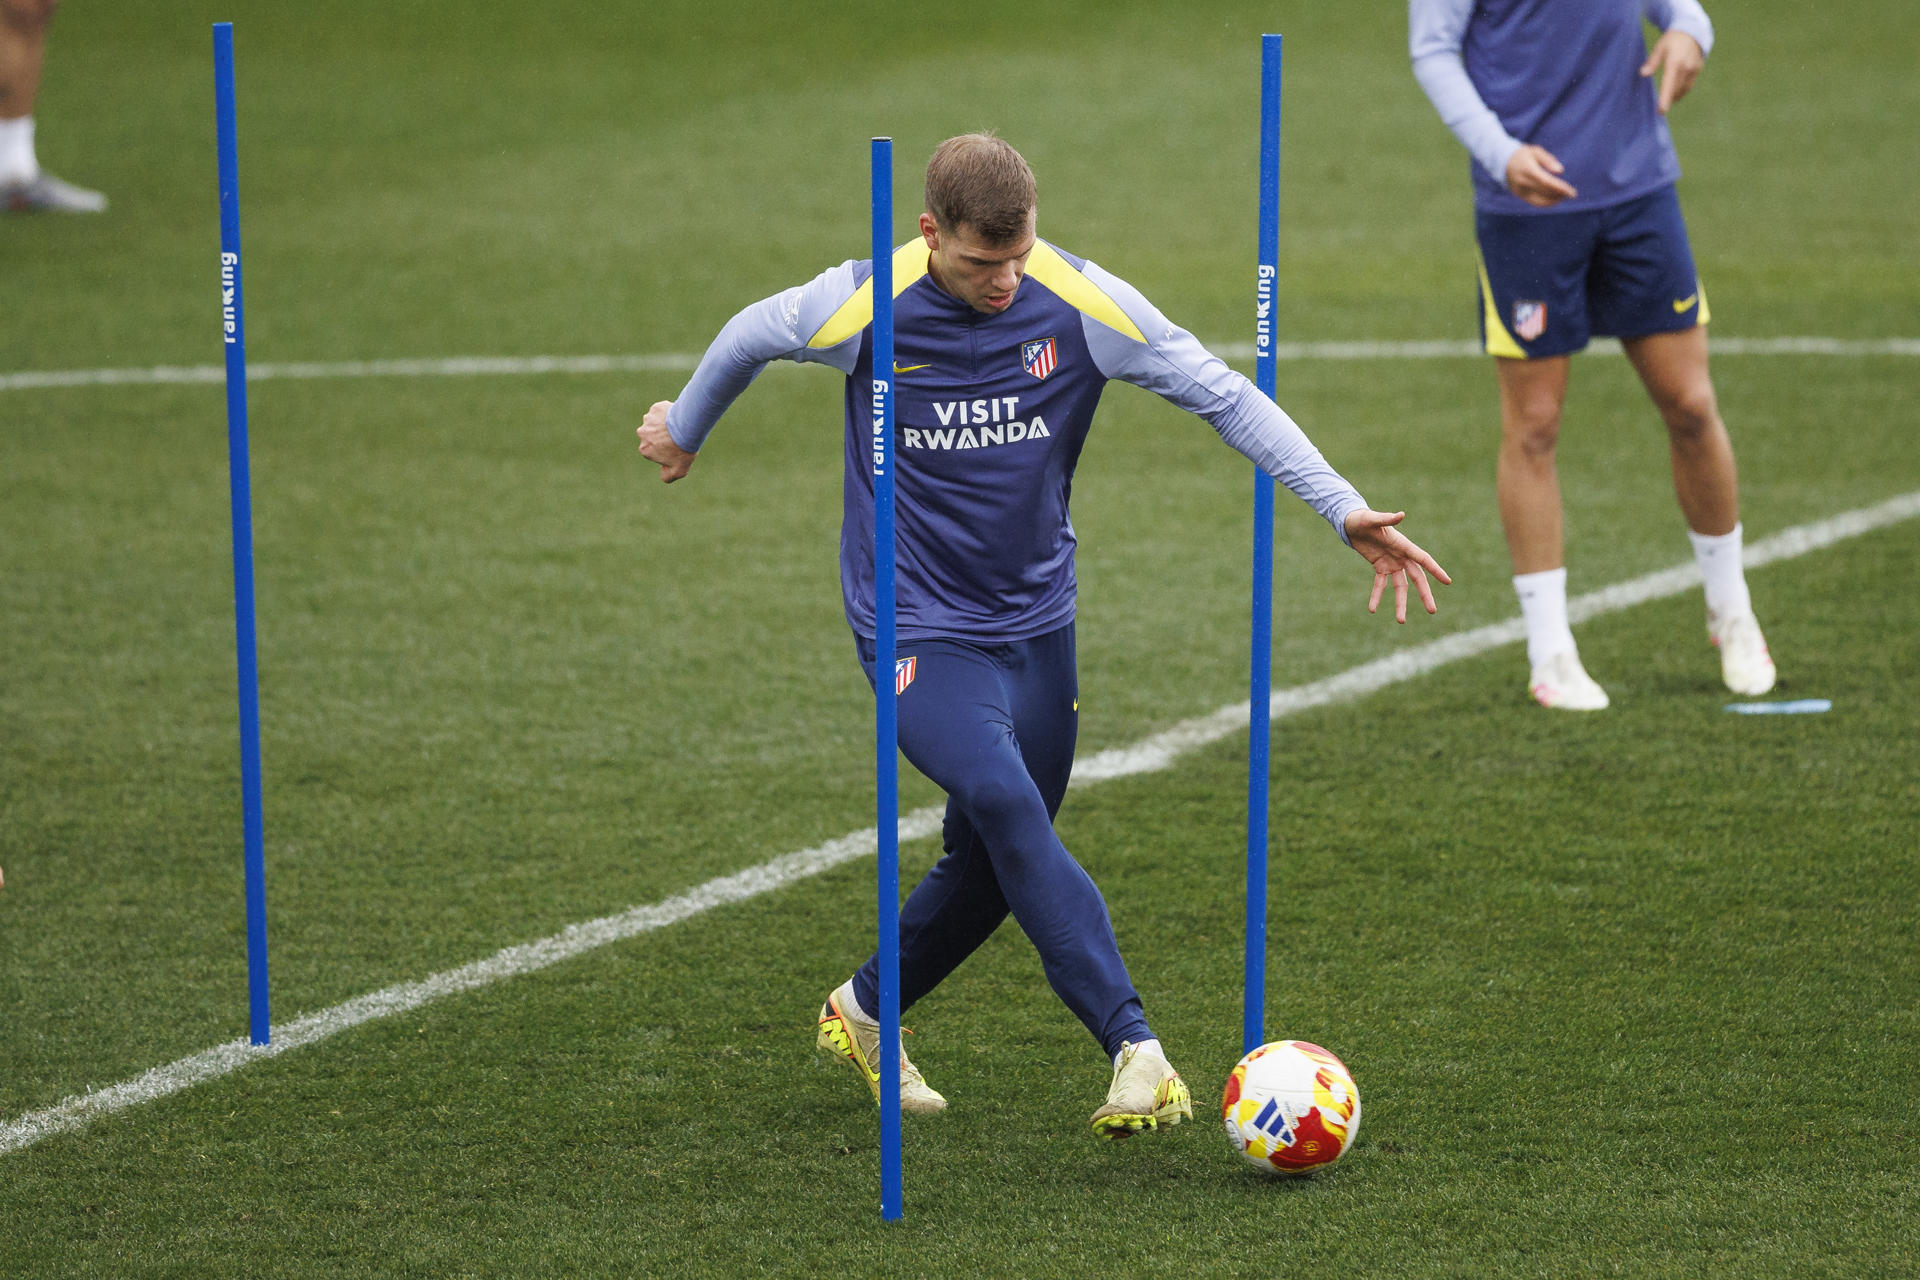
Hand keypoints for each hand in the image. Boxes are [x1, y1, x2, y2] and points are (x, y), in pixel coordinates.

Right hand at [637, 400, 696, 482]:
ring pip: (657, 422)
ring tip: (679, 427)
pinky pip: (662, 411)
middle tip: (678, 437)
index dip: (666, 450)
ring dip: (665, 424)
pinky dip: (669, 413)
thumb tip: (664, 477)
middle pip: (654, 436)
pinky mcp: (656, 408)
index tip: (675, 448)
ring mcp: (648, 419)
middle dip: (663, 436)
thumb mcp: (679, 470)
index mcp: (644, 449)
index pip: (654, 450)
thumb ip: (668, 476)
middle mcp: (642, 434)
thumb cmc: (683, 449)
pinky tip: (678, 418)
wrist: (688, 427)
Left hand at [1343, 508, 1451, 623]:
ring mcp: (1392, 563)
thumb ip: (1387, 519)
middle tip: (1432, 611)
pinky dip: (1377, 596)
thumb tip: (1401, 515)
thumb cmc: (1362, 518)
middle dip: (1424, 594)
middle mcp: (1401, 556)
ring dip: (1401, 603)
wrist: (1351, 522)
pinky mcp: (1380, 567)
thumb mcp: (1372, 519)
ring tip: (1401, 621)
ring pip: (1400, 586)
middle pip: (1417, 578)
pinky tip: (1372, 609)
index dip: (1435, 570)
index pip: (1423, 559)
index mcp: (1403, 545)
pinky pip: (1380, 585)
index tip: (1447, 581)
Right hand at [1504, 144, 1576, 207]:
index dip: (1560, 188)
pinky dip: (1546, 203)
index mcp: (1528, 170)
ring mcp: (1520, 190)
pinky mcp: (1519, 195)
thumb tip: (1560, 171)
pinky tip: (1555, 200)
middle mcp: (1523, 182)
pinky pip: (1534, 202)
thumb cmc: (1523, 155)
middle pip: (1544, 192)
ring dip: (1553, 201)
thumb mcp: (1535, 151)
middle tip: (1572, 194)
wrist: (1502, 162)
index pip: (1547, 182)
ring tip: (1564, 197)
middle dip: (1559, 194)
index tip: (1572, 192)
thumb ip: (1548, 160)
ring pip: (1539, 201)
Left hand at [1640, 30, 1703, 114]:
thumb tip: (1643, 74)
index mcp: (1675, 63)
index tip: (1661, 111)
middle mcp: (1686, 67)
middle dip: (1669, 100)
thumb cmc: (1671, 40)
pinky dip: (1682, 90)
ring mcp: (1694, 69)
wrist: (1692, 31)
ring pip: (1684, 89)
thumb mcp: (1659, 47)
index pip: (1669, 85)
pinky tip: (1675, 92)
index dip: (1665, 99)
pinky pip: (1689, 84)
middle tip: (1661, 109)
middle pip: (1676, 90)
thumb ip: (1652, 62)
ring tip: (1668, 100)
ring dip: (1676, 96)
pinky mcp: (1698, 69)